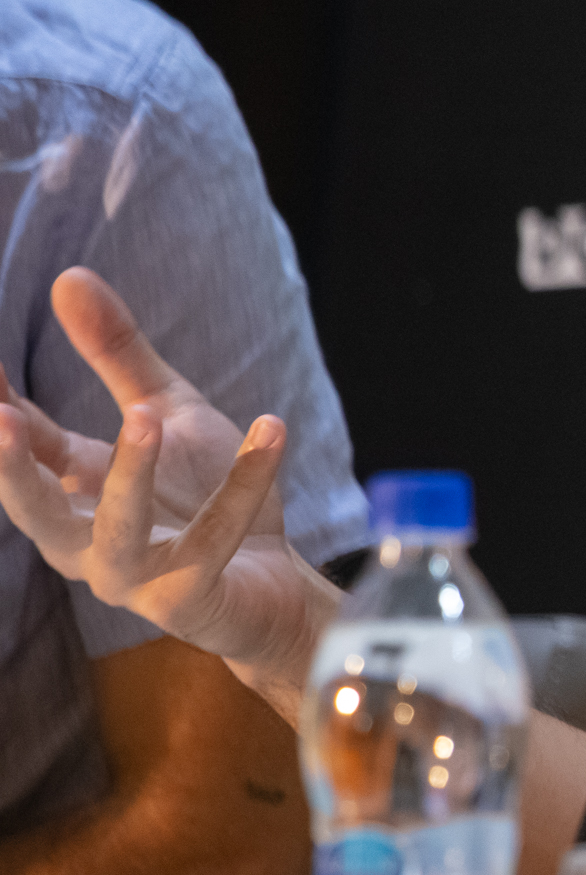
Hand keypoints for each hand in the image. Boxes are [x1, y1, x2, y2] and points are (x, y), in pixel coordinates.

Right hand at [0, 268, 330, 712]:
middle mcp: (85, 539)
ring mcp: (134, 575)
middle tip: (1, 419)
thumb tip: (67, 277)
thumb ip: (116, 355)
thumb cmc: (201, 494)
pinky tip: (270, 429)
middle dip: (12, 468)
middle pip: (33, 508)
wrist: (271, 581)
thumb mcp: (163, 410)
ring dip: (129, 475)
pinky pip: (215, 539)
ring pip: (116, 532)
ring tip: (145, 416)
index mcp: (71, 490)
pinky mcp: (189, 597)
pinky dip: (244, 484)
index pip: (22, 444)